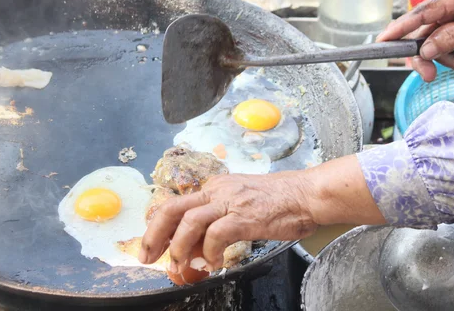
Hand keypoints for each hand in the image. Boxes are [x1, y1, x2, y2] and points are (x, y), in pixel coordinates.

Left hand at [139, 155, 384, 273]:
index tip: (151, 245)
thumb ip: (215, 222)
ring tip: (179, 265)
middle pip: (172, 208)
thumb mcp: (240, 205)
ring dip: (178, 247)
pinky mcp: (244, 216)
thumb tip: (193, 247)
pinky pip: (216, 234)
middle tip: (147, 257)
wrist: (305, 194)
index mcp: (214, 188)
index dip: (157, 226)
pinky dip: (209, 252)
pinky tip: (214, 264)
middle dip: (154, 235)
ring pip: (189, 221)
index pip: (176, 204)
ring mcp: (230, 202)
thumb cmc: (277, 202)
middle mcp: (217, 191)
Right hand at [377, 0, 453, 81]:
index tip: (380, 42)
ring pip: (439, 45)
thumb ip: (449, 39)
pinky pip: (452, 46)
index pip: (418, 15)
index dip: (397, 30)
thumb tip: (424, 50)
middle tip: (431, 76)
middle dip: (431, 57)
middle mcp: (451, 5)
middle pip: (425, 36)